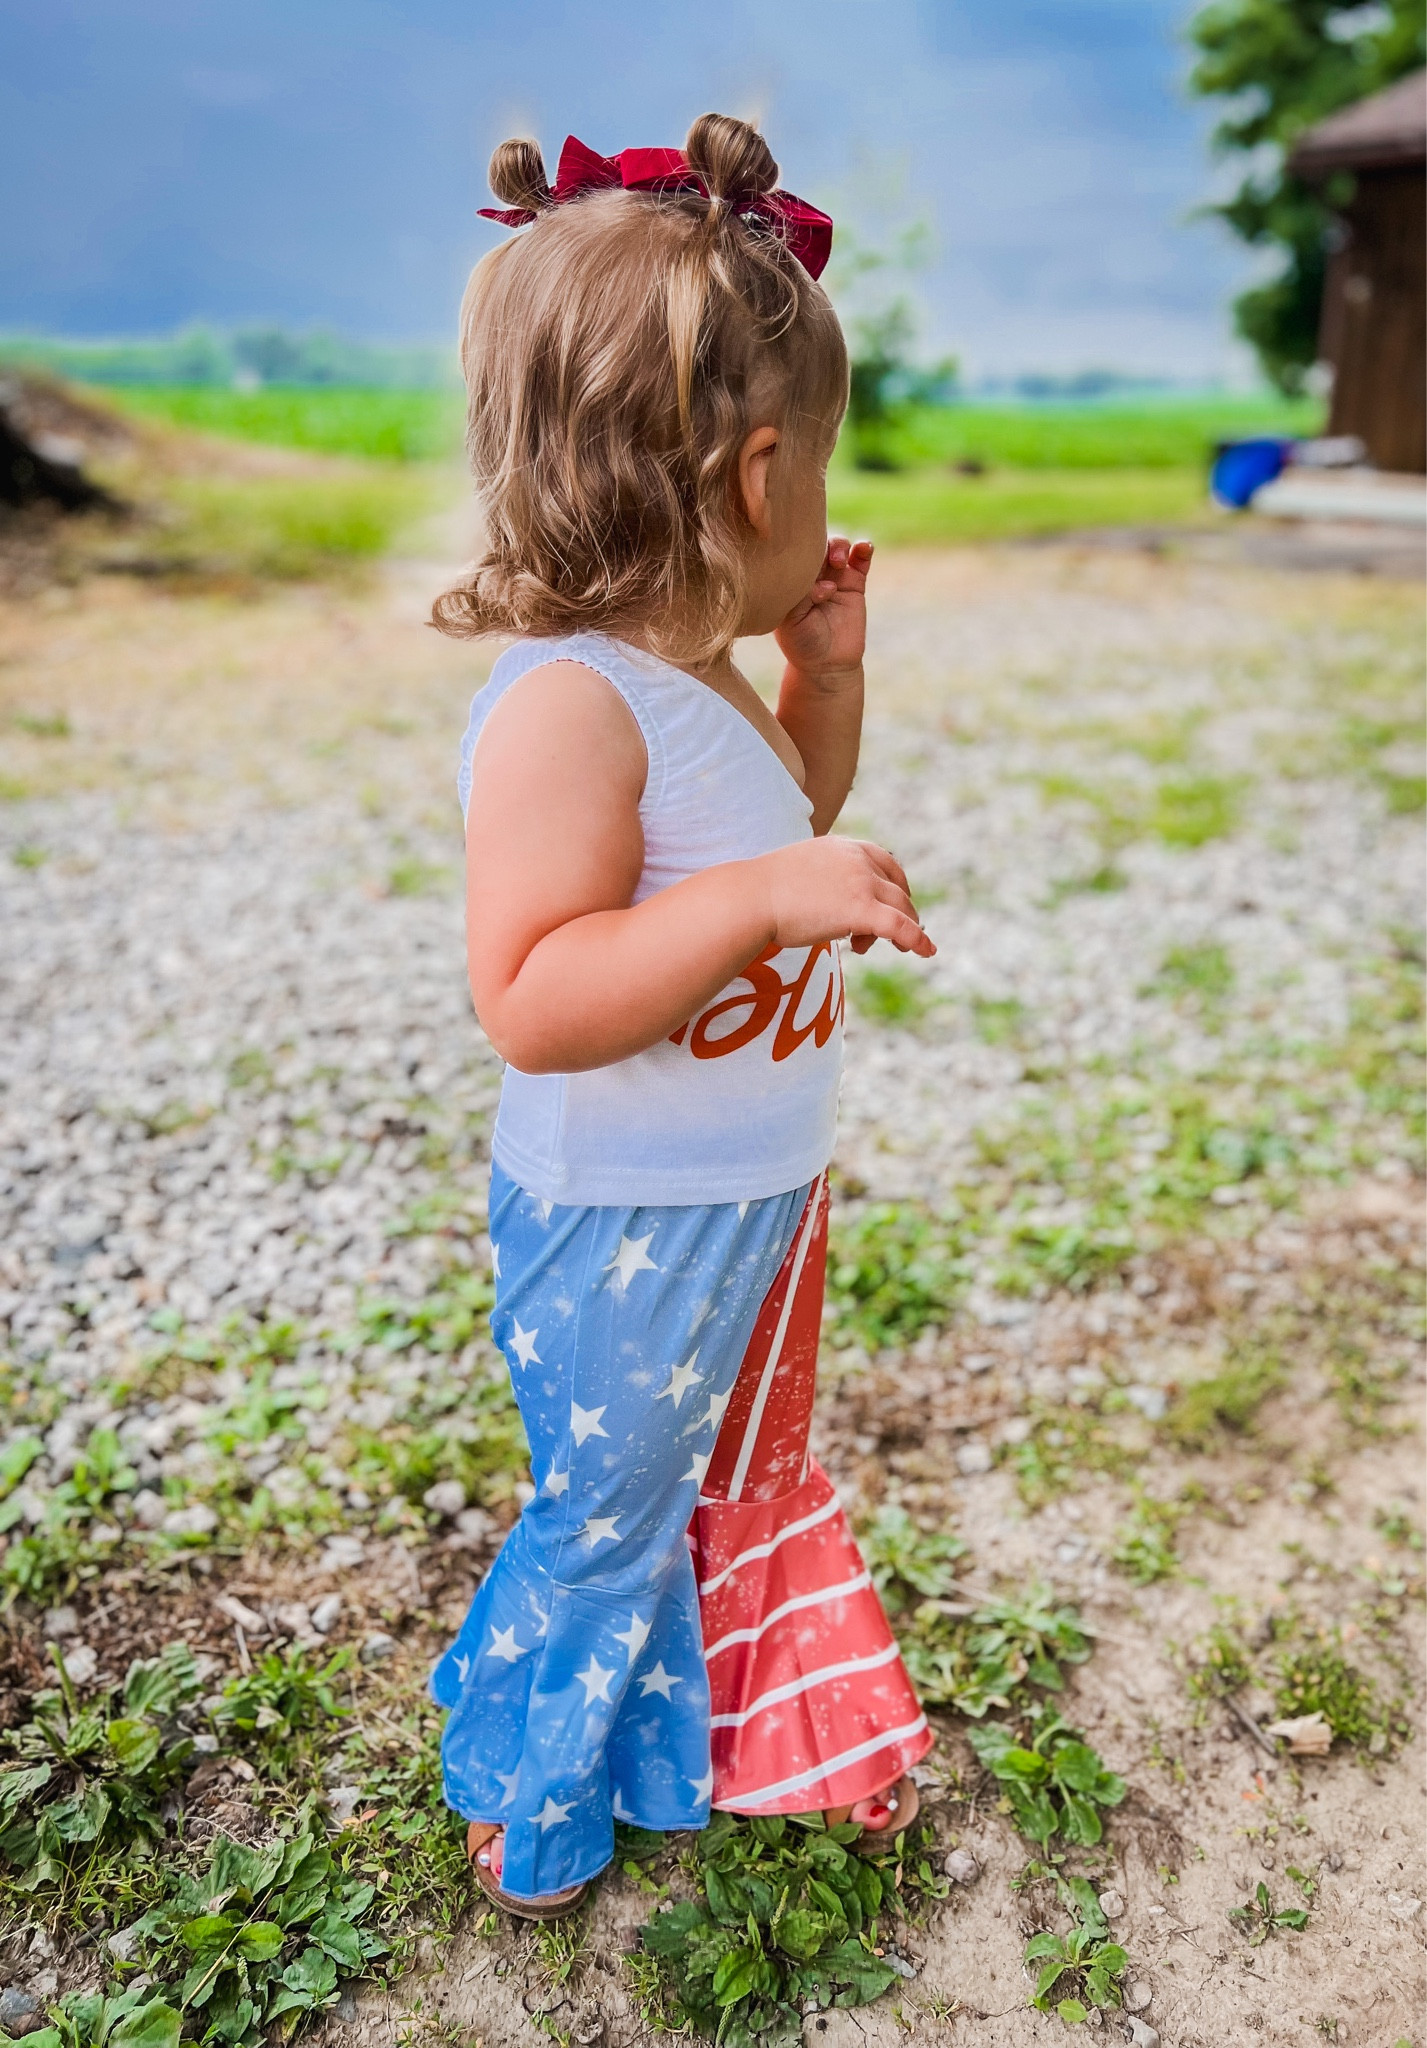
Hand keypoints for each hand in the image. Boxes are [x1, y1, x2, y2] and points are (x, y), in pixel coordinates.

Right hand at [754, 835, 934, 957]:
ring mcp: (861, 883)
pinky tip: (927, 952)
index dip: (895, 884)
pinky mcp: (861, 909)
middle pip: (895, 887)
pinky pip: (900, 927)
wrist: (750, 898)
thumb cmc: (762, 891)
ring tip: (867, 948)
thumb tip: (822, 900)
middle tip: (876, 937)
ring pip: (900, 908)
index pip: (885, 860)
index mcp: (843, 847)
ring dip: (896, 930)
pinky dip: (918, 939)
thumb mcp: (798, 873)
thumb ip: (820, 879)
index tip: (895, 902)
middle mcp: (857, 860)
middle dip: (894, 912)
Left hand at [774, 537, 871, 680]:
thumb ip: (801, 597)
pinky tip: (865, 548)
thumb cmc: (803, 644)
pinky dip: (864, 550)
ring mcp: (834, 576)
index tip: (803, 575)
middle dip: (820, 544)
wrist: (828, 665)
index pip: (793, 553)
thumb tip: (825, 584)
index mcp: (789, 579)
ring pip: (838, 547)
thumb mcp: (791, 622)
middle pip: (815, 544)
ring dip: (839, 546)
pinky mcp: (855, 583)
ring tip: (839, 562)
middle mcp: (810, 574)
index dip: (799, 554)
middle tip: (825, 560)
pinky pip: (861, 560)